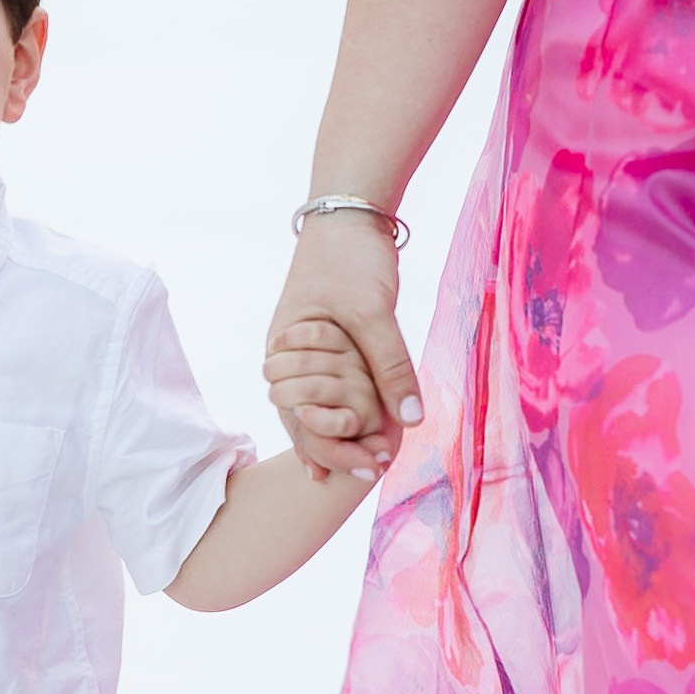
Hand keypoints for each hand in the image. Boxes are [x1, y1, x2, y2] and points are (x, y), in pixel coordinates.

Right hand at [267, 213, 421, 478]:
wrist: (347, 217)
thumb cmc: (350, 260)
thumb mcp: (373, 313)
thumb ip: (390, 365)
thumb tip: (409, 420)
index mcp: (285, 349)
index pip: (298, 413)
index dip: (329, 445)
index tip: (366, 467)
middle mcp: (288, 355)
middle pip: (302, 416)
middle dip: (333, 449)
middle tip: (369, 476)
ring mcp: (306, 350)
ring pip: (314, 404)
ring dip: (338, 435)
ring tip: (364, 469)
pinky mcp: (327, 344)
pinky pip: (332, 387)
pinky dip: (345, 412)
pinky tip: (360, 434)